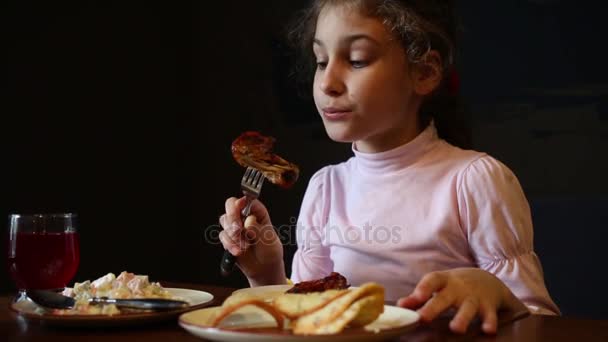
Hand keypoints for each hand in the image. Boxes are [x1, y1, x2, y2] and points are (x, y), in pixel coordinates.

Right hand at [219, 197, 284, 284]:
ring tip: (245, 246)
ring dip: (233, 235)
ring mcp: (235, 226)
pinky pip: (223, 236)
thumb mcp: (268, 239)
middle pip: (231, 205)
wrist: (264, 268)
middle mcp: (245, 216)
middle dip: (232, 217)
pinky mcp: (228, 237)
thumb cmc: (270, 251)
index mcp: (258, 212)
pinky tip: (239, 251)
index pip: (246, 200)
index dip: (241, 202)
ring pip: (225, 221)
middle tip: (238, 229)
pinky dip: (230, 244)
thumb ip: (258, 229)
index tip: (240, 207)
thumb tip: (249, 220)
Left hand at [396, 268, 526, 333]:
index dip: (423, 288)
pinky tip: (488, 330)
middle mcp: (458, 288)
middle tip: (423, 318)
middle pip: (445, 297)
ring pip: (468, 307)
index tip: (415, 297)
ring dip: (462, 317)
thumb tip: (399, 306)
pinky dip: (490, 322)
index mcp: (444, 281)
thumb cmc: (455, 286)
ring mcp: (474, 297)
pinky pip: (490, 315)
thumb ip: (419, 296)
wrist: (487, 280)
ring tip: (456, 329)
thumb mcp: (438, 286)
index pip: (432, 280)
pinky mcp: (488, 306)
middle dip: (434, 307)